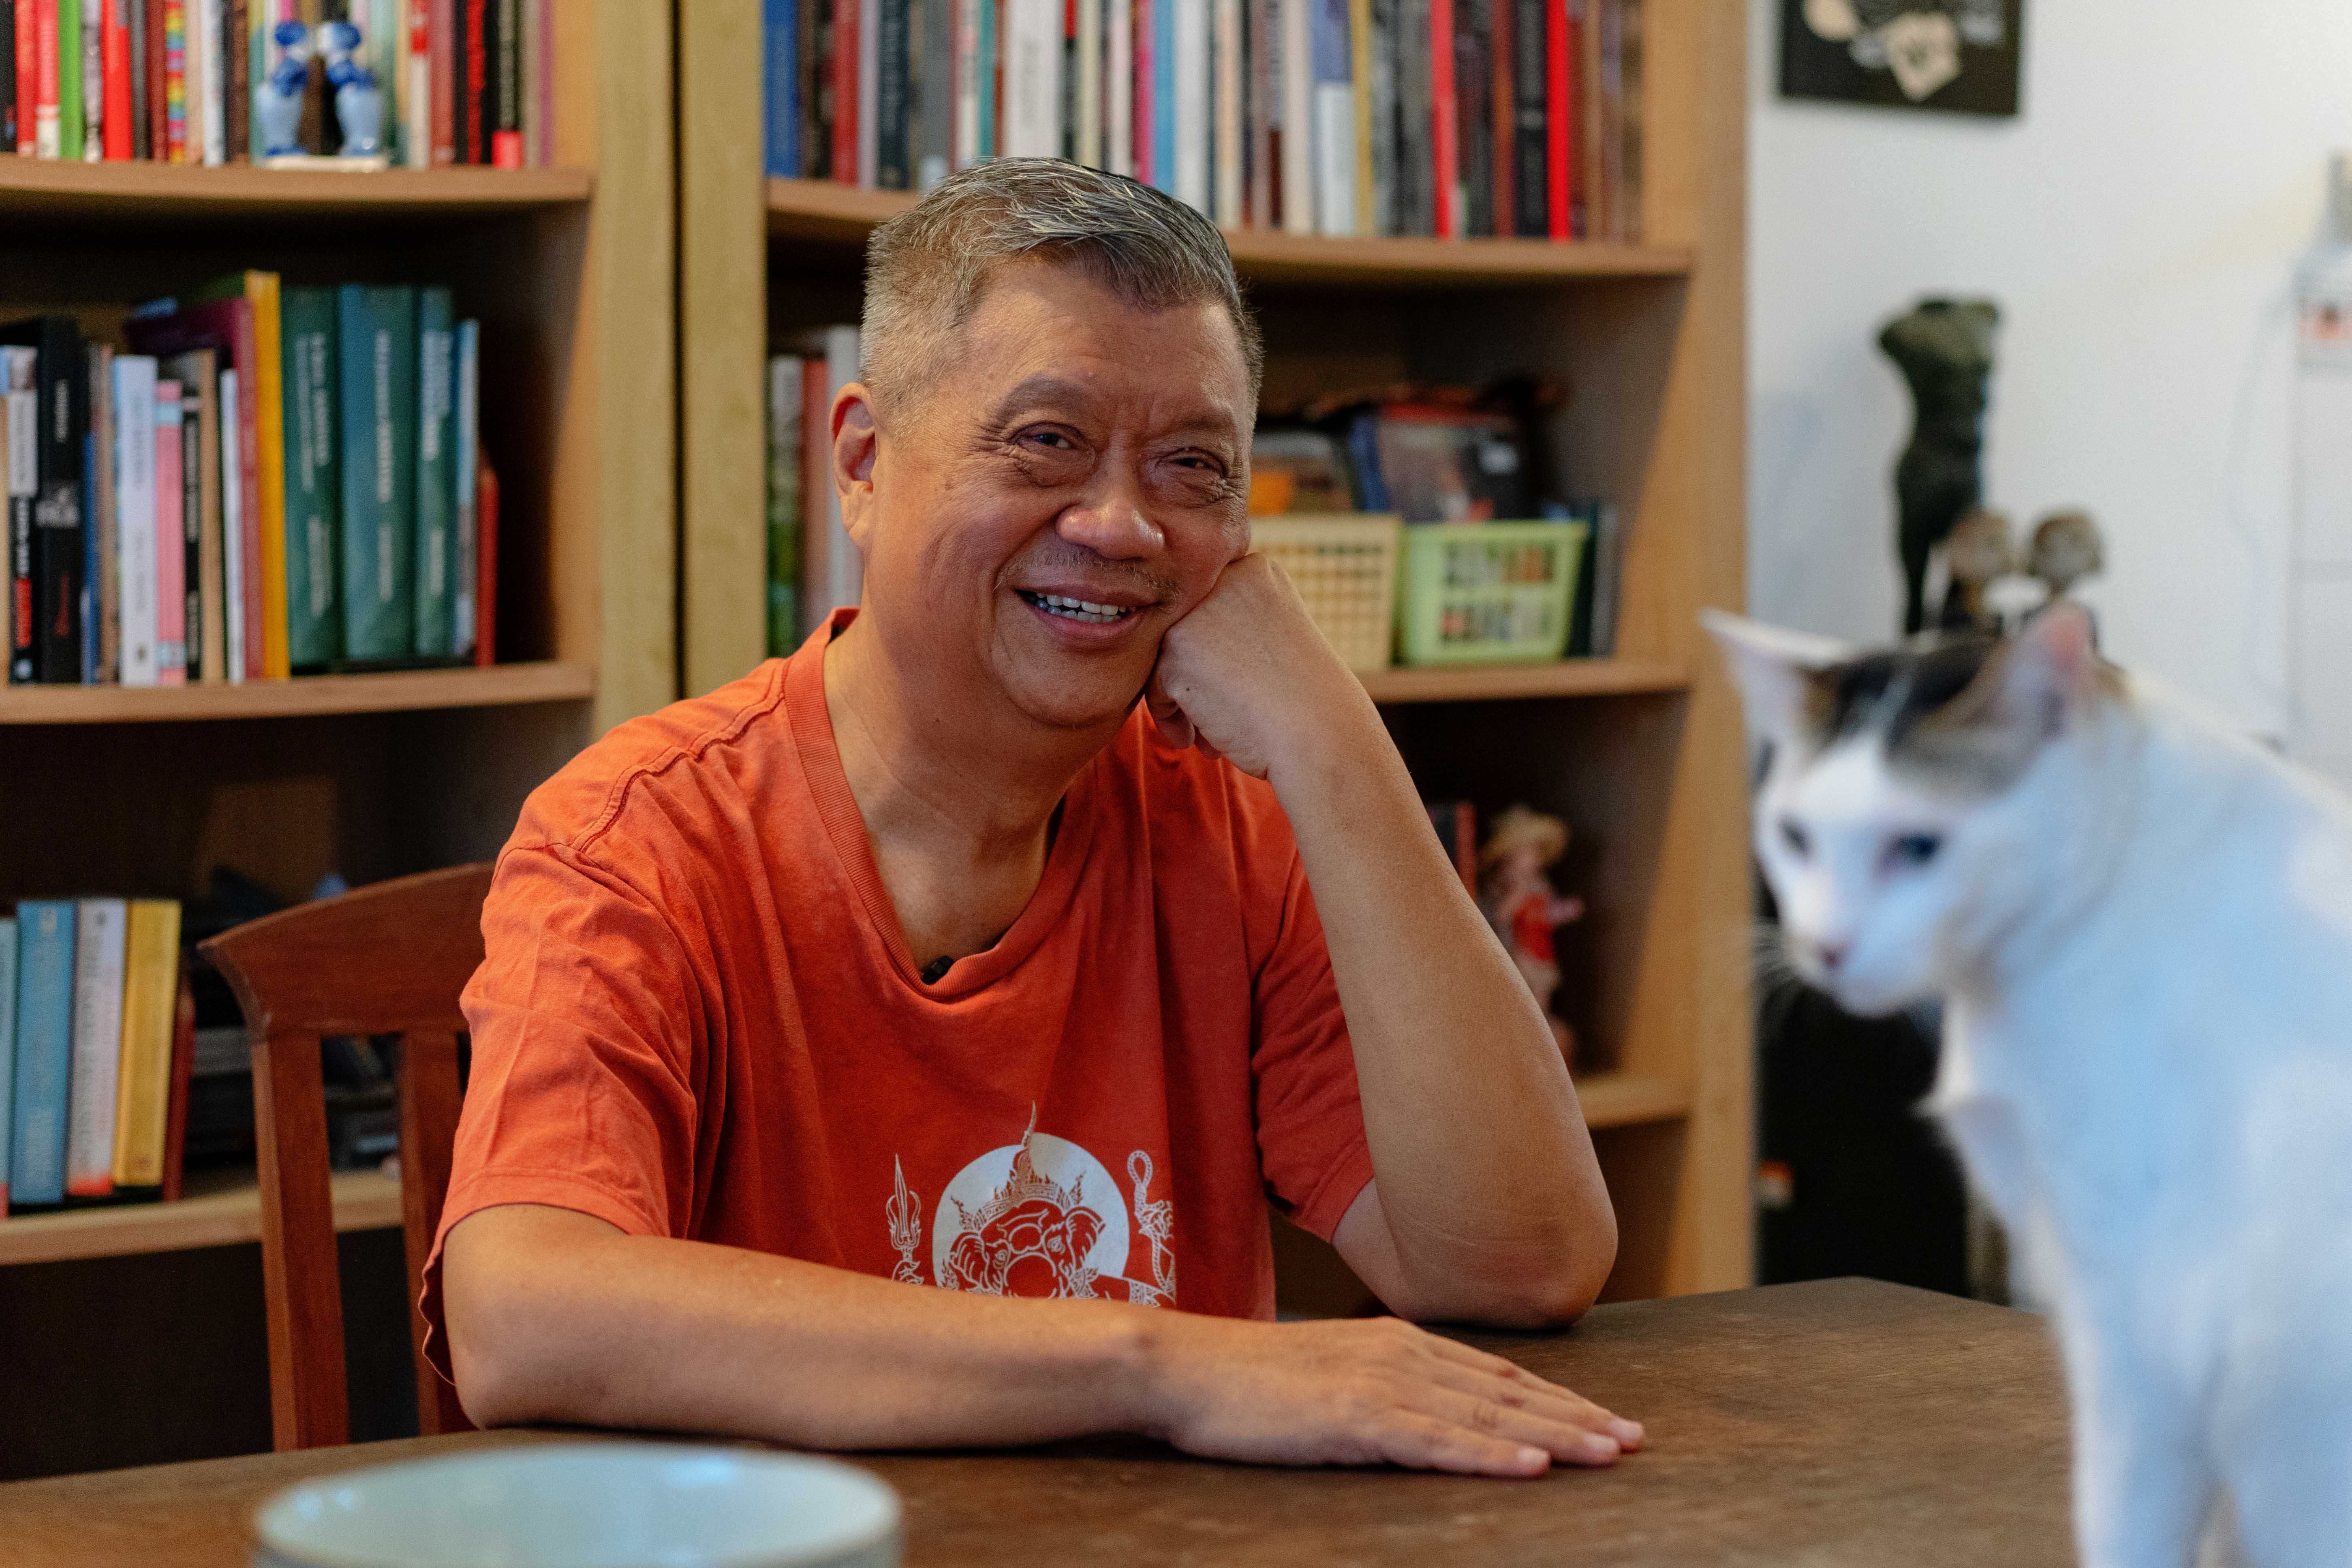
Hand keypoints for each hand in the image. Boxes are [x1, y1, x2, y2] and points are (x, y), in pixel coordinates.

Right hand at [1141, 1311, 1643, 1477]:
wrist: (1186, 1366)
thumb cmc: (1252, 1381)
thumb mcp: (1334, 1371)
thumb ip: (1388, 1384)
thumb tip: (1433, 1408)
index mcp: (1400, 1342)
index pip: (1499, 1374)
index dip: (1559, 1398)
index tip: (1609, 1418)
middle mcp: (1402, 1354)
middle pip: (1508, 1392)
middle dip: (1577, 1417)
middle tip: (1637, 1440)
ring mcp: (1380, 1384)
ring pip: (1486, 1415)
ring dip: (1554, 1436)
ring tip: (1608, 1454)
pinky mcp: (1354, 1418)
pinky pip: (1435, 1442)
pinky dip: (1488, 1454)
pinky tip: (1530, 1466)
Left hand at [1145, 552, 1376, 780]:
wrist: (1319, 736)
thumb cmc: (1304, 703)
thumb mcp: (1274, 640)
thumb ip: (1230, 626)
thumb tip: (1179, 640)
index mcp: (1256, 569)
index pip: (1207, 608)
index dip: (1215, 654)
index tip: (1238, 688)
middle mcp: (1225, 577)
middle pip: (1182, 630)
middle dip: (1195, 677)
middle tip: (1224, 713)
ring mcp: (1198, 608)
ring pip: (1164, 658)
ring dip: (1182, 699)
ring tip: (1211, 734)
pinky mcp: (1176, 646)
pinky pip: (1154, 687)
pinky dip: (1172, 718)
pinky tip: (1205, 741)